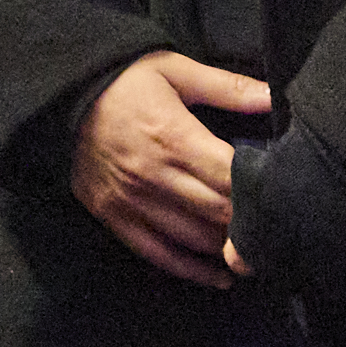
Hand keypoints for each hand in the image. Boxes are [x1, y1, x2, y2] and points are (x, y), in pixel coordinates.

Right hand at [67, 49, 270, 285]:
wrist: (61, 97)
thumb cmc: (123, 80)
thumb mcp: (175, 70)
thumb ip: (228, 88)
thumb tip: (275, 98)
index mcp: (174, 137)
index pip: (232, 179)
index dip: (262, 193)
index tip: (284, 198)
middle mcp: (154, 175)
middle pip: (219, 214)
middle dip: (251, 224)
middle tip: (277, 229)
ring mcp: (132, 201)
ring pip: (195, 239)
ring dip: (228, 247)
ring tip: (254, 249)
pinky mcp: (114, 217)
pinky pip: (159, 255)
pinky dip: (193, 270)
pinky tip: (220, 276)